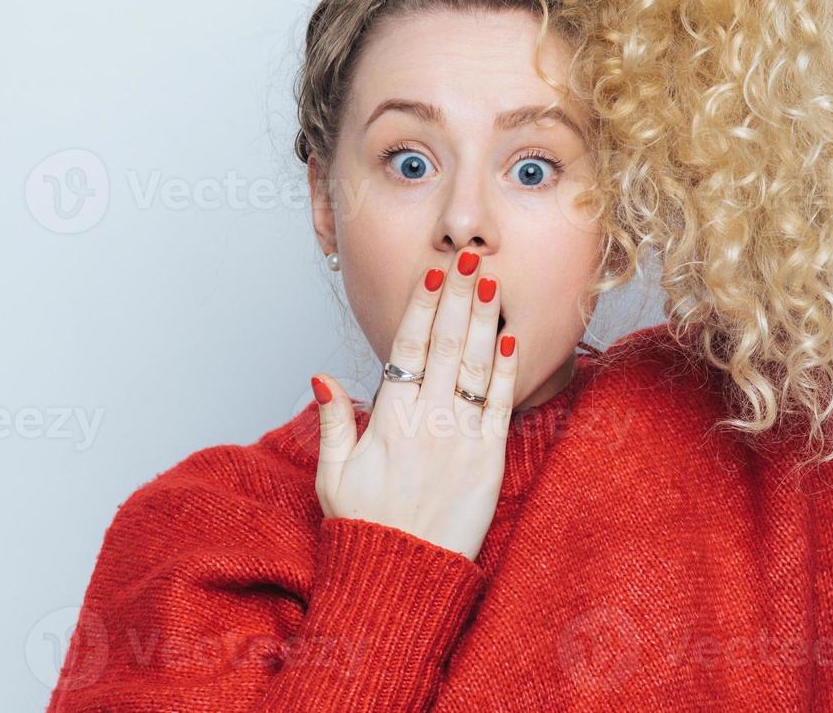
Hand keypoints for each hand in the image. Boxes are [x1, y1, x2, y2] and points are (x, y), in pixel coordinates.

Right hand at [310, 247, 517, 561]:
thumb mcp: (333, 475)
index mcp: (388, 420)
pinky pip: (499, 404)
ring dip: (483, 319)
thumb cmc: (366, 526)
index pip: (405, 349)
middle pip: (443, 344)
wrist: (403, 576)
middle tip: (467, 257)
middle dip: (456, 296)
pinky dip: (505, 368)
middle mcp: (426, 421)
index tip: (431, 274)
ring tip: (489, 281)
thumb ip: (333, 422)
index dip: (420, 307)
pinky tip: (510, 336)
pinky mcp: (489, 460)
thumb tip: (322, 376)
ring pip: (474, 365)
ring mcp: (461, 438)